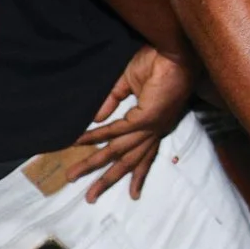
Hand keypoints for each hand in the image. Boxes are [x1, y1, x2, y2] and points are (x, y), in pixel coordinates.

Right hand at [72, 46, 195, 200]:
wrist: (175, 50)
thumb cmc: (159, 63)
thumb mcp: (131, 84)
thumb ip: (114, 101)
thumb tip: (97, 119)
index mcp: (156, 124)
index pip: (144, 156)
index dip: (135, 174)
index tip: (130, 193)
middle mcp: (155, 130)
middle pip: (128, 161)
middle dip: (108, 180)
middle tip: (89, 198)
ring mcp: (151, 126)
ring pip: (119, 152)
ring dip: (95, 165)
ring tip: (73, 175)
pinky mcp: (146, 117)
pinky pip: (116, 130)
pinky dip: (96, 136)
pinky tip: (79, 142)